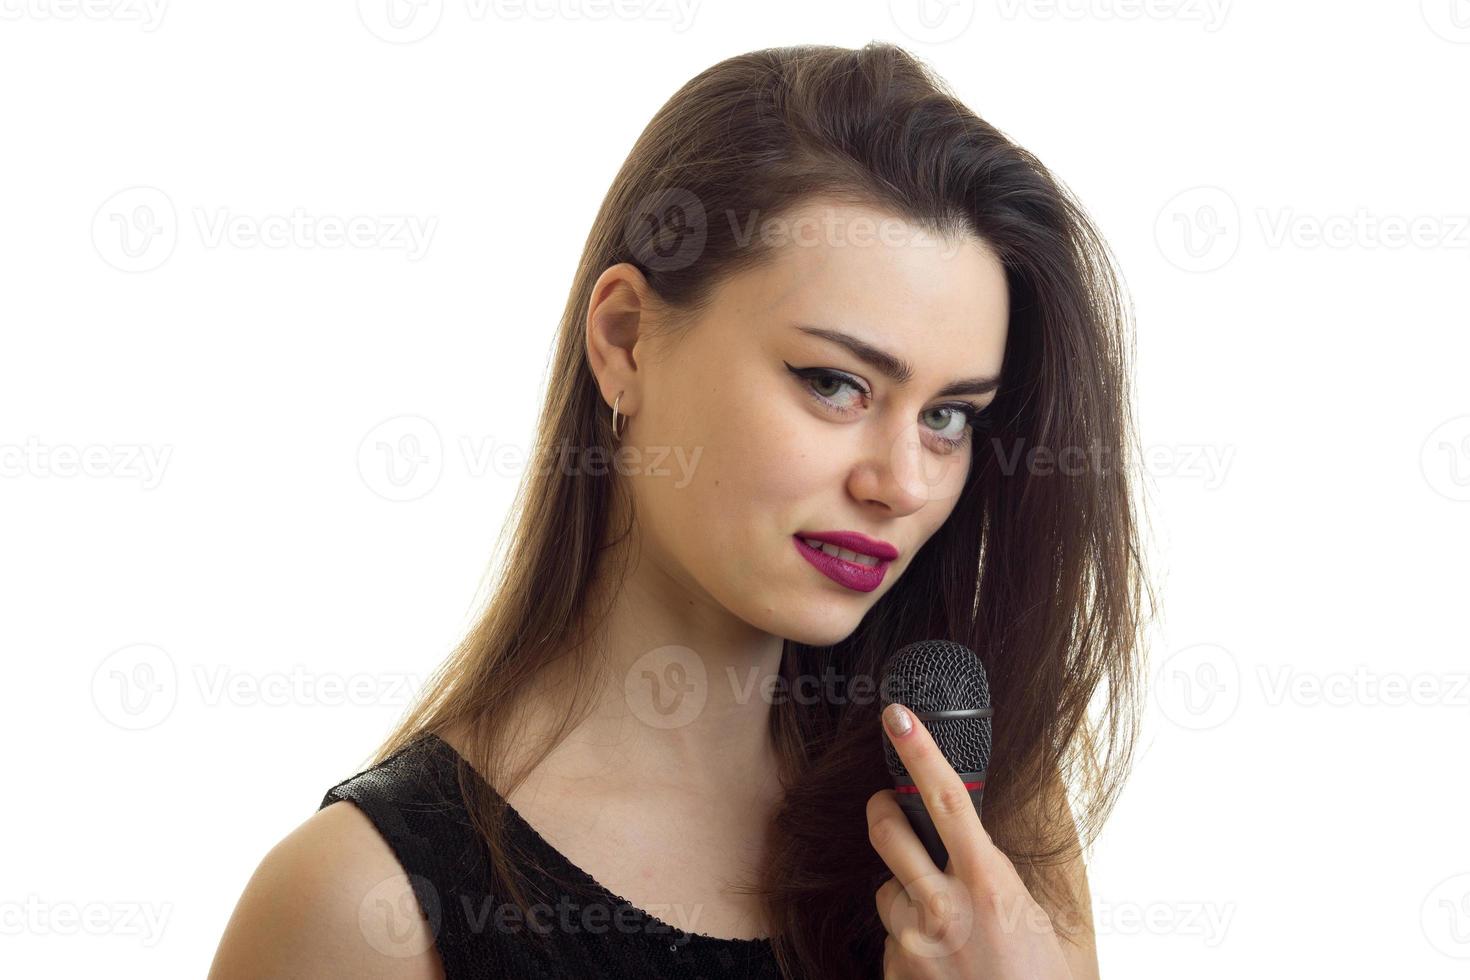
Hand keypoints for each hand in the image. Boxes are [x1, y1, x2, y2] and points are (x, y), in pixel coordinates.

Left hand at [867, 702, 1071, 979]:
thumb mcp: (1038, 921)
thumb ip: (999, 878)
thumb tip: (976, 847)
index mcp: (988, 885)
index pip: (946, 801)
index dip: (920, 751)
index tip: (898, 717)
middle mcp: (942, 907)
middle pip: (886, 829)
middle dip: (884, 810)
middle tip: (892, 809)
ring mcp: (911, 941)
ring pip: (885, 889)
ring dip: (904, 894)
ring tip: (945, 927)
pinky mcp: (891, 970)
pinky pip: (888, 935)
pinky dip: (907, 940)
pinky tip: (940, 964)